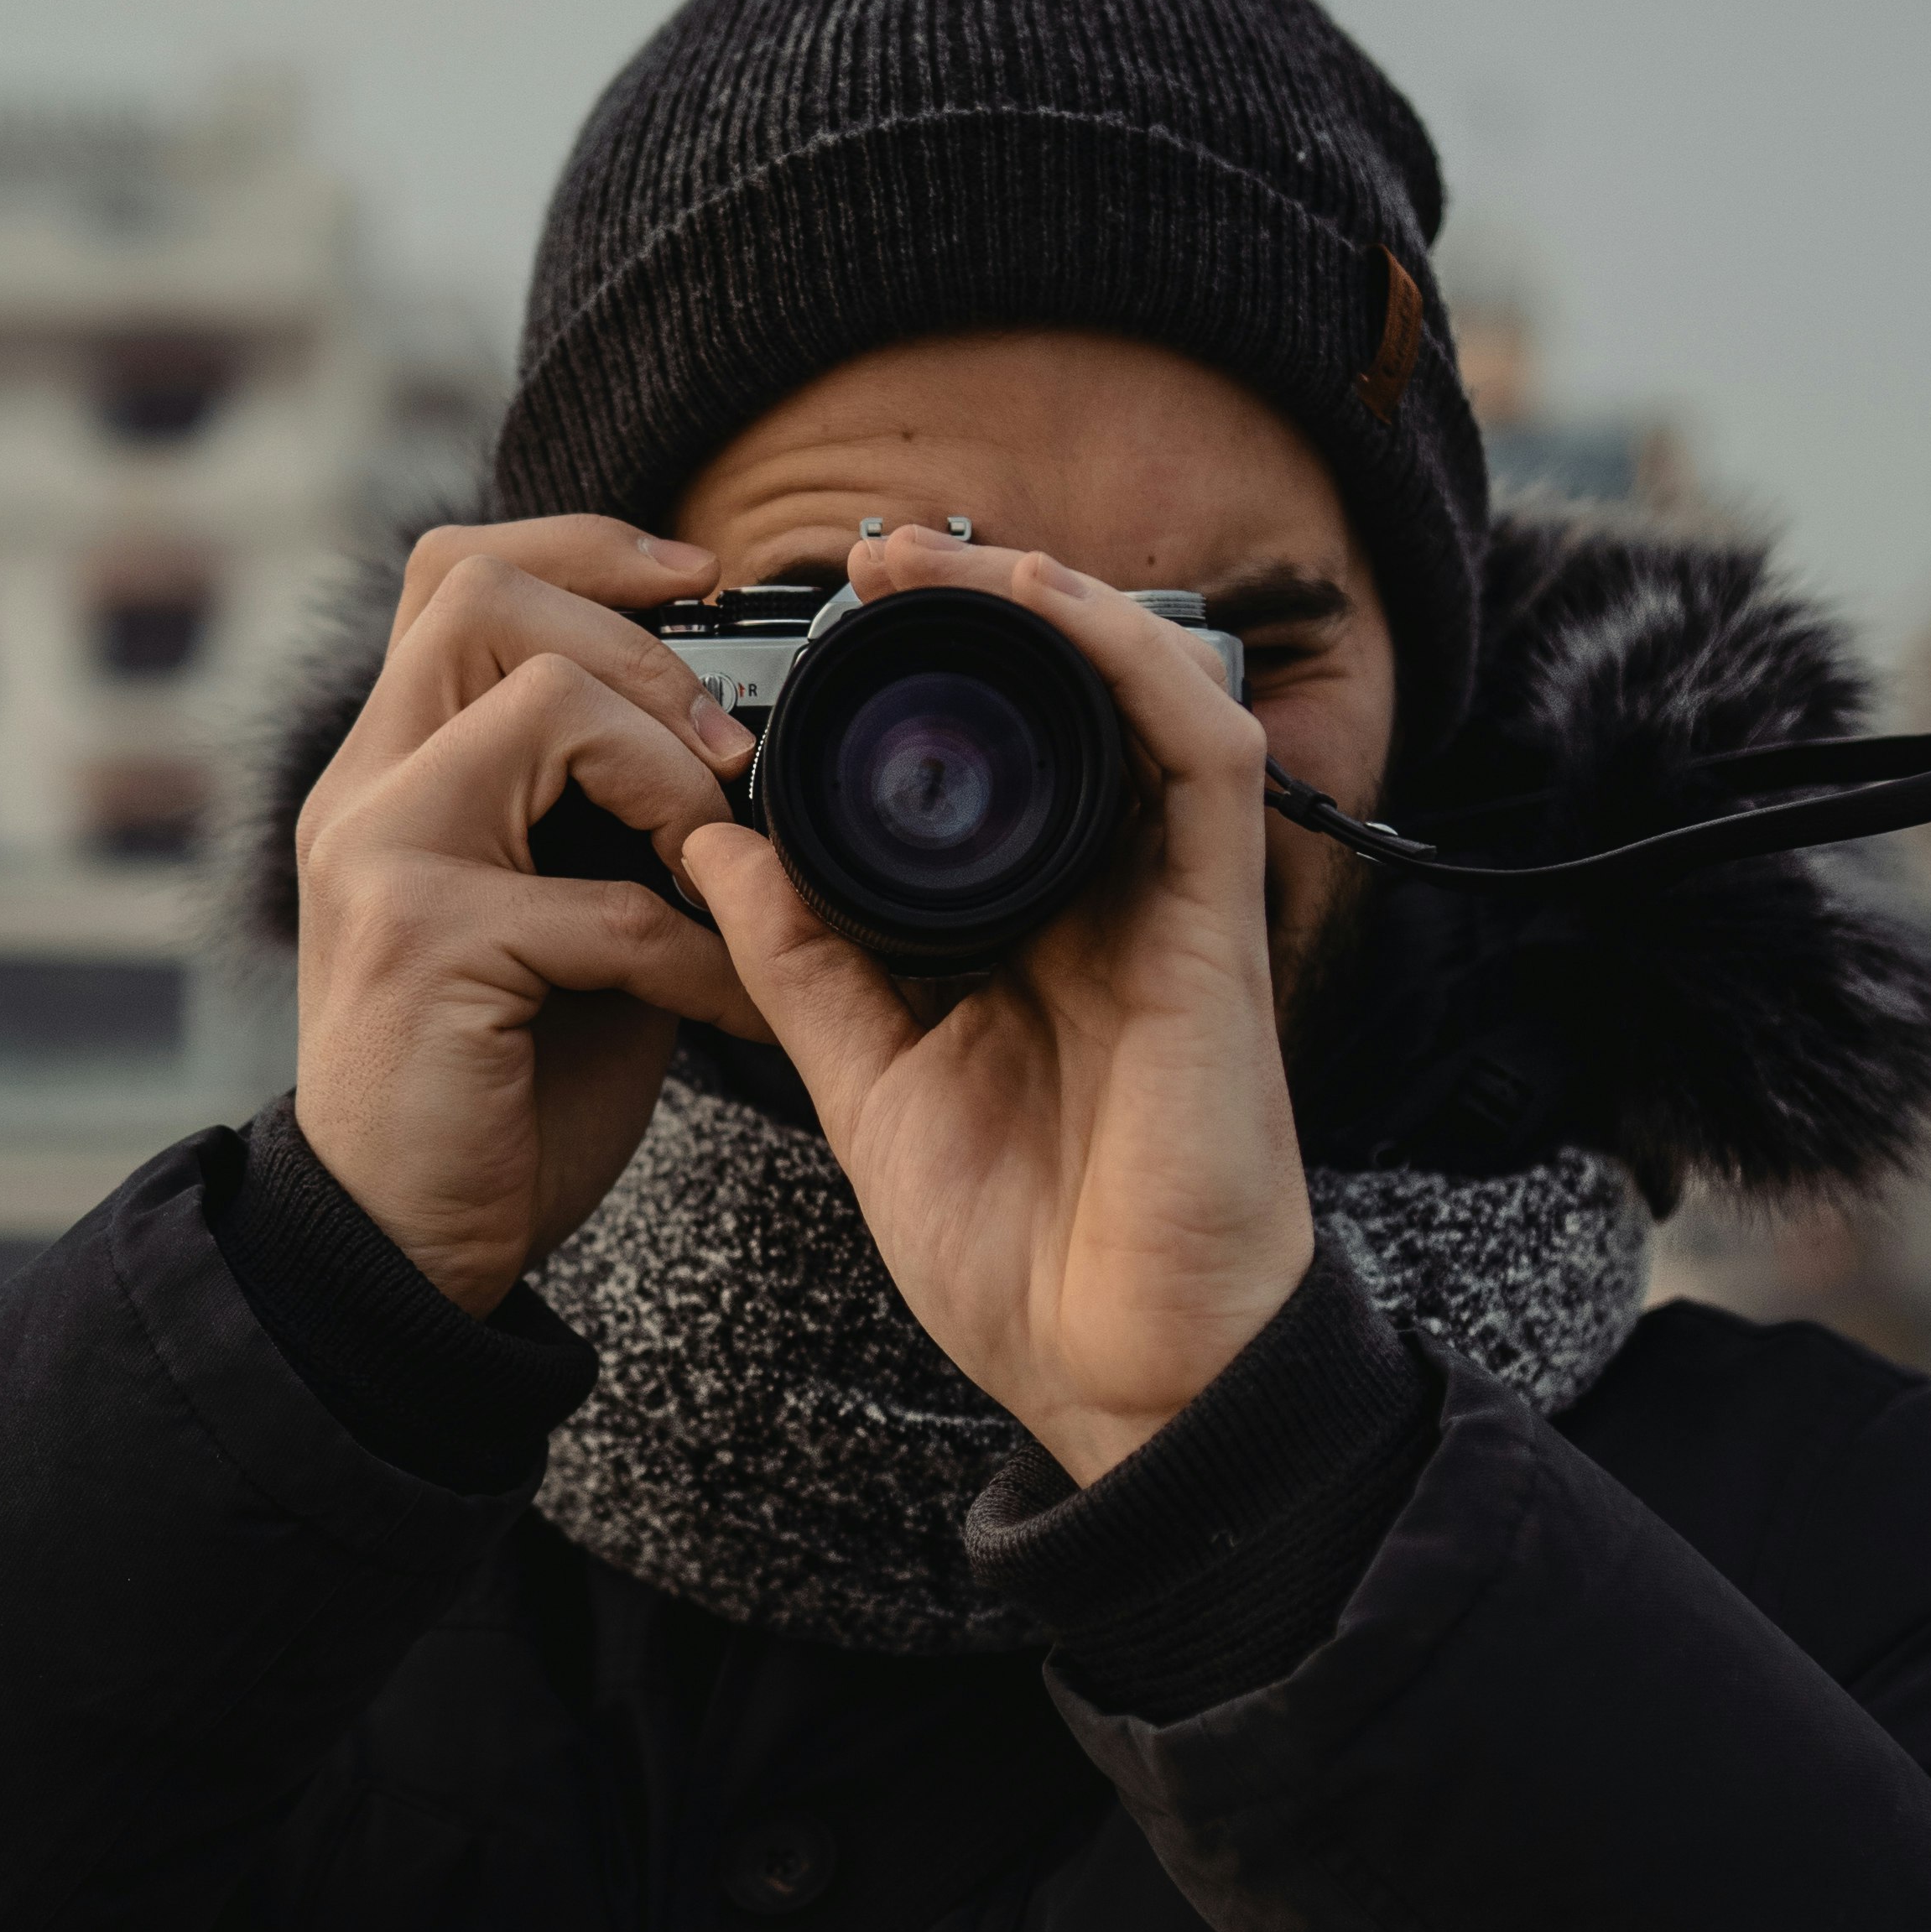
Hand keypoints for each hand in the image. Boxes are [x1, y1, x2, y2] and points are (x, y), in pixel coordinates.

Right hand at [293, 519, 774, 1315]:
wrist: (406, 1244)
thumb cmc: (498, 1086)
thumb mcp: (557, 915)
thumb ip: (603, 817)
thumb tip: (735, 737)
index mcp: (391, 770)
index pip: (455, 572)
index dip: (584, 550)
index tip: (699, 583)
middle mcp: (362, 792)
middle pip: (484, 595)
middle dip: (642, 651)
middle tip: (726, 753)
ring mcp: (378, 859)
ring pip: (543, 699)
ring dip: (672, 774)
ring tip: (721, 864)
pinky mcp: (424, 945)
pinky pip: (610, 900)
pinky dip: (707, 954)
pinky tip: (740, 1006)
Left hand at [678, 530, 1313, 1483]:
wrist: (1123, 1371)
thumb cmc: (1021, 1260)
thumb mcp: (869, 1088)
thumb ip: (801, 967)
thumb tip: (712, 847)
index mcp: (1022, 940)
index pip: (971, 777)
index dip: (902, 690)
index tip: (800, 642)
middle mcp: (1101, 904)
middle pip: (1056, 715)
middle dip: (971, 615)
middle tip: (866, 561)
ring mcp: (1165, 907)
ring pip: (1135, 697)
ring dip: (1046, 605)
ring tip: (941, 559)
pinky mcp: (1217, 923)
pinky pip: (1200, 752)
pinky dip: (1131, 660)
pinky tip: (1049, 606)